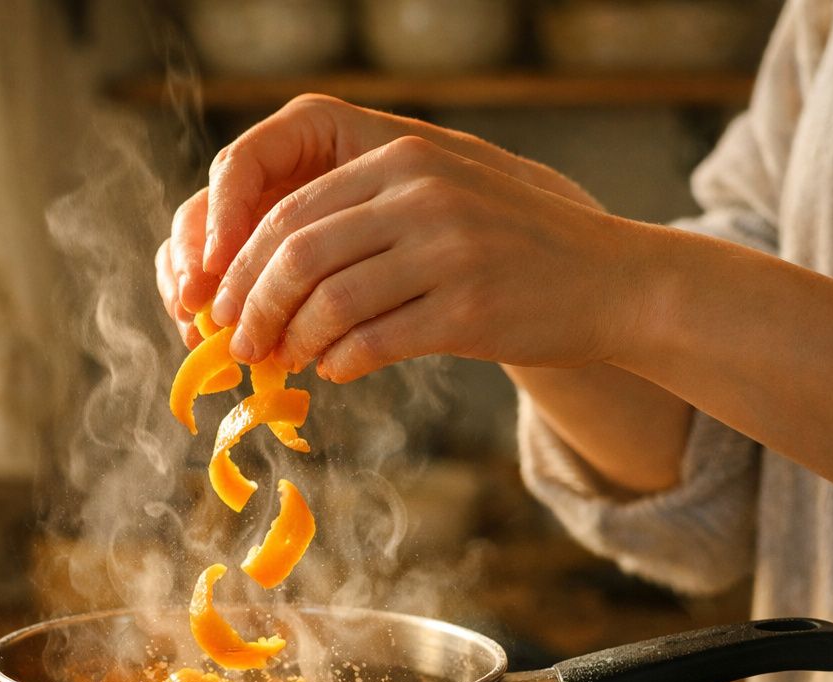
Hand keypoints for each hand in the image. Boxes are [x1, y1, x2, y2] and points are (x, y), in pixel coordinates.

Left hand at [155, 94, 600, 352]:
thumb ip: (359, 220)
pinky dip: (341, 363)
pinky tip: (337, 370)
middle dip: (253, 307)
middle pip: (297, 254)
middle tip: (239, 344)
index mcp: (403, 159)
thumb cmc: (506, 249)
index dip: (241, 265)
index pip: (290, 211)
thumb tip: (263, 277)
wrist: (611, 280)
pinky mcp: (469, 310)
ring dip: (294, 342)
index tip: (222, 304)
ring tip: (287, 361)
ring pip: (330, 303)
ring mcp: (449, 251)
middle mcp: (424, 195)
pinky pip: (374, 343)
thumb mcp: (435, 202)